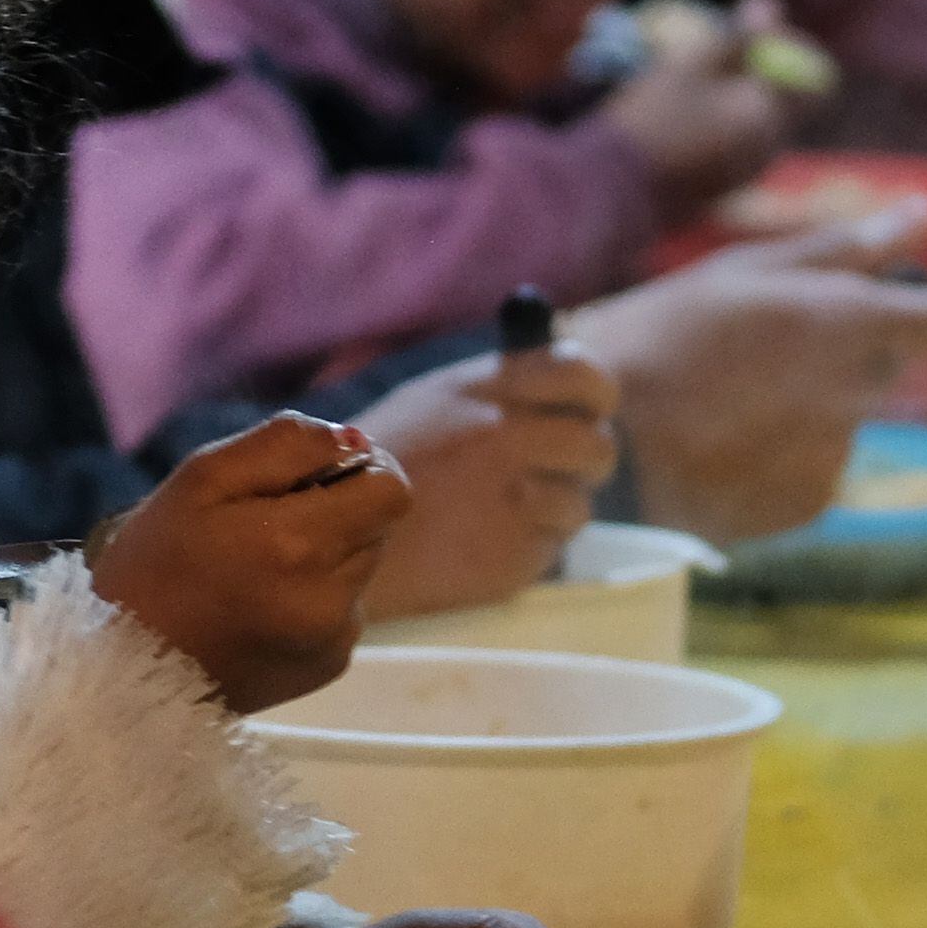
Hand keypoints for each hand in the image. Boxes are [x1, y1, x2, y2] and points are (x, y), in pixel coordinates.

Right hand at [88, 412, 407, 712]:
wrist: (124, 673)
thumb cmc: (152, 562)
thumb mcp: (201, 479)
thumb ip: (286, 445)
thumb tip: (357, 441)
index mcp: (300, 544)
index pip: (390, 489)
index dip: (357, 470)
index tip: (310, 478)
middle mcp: (331, 598)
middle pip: (377, 527)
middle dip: (334, 513)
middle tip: (262, 527)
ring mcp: (334, 640)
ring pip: (361, 569)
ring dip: (325, 558)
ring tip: (256, 573)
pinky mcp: (328, 668)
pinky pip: (344, 612)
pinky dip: (314, 601)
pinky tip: (259, 610)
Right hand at [351, 342, 622, 618]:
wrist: (330, 539)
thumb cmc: (380, 465)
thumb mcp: (432, 400)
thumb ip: (497, 385)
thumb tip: (561, 368)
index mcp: (486, 390)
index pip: (581, 373)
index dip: (595, 393)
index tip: (589, 409)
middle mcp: (507, 438)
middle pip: (596, 446)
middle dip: (583, 462)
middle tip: (556, 472)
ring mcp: (514, 501)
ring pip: (580, 505)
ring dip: (554, 511)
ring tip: (500, 514)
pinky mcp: (513, 560)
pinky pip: (551, 550)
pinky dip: (526, 549)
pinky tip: (480, 543)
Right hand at [569, 217, 926, 542]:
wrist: (596, 448)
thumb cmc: (660, 339)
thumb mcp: (745, 272)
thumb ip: (850, 247)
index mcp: (848, 322)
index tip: (899, 308)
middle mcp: (858, 393)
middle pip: (887, 366)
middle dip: (844, 353)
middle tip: (760, 350)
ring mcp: (839, 453)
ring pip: (848, 415)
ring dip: (807, 403)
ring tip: (724, 399)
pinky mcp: (812, 502)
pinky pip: (818, 464)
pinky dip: (783, 452)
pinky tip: (724, 444)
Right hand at [592, 7, 788, 217]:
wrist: (612, 192)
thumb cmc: (655, 118)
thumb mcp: (693, 64)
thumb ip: (738, 35)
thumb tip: (771, 2)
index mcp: (770, 120)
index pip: (816, 82)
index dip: (792, 51)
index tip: (755, 34)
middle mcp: (767, 153)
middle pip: (780, 102)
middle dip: (754, 72)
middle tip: (712, 51)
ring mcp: (743, 177)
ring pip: (753, 125)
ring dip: (732, 99)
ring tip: (685, 82)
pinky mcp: (716, 192)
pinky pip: (730, 149)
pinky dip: (716, 126)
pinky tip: (675, 118)